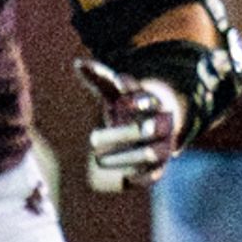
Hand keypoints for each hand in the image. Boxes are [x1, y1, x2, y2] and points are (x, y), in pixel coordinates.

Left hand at [76, 57, 190, 184]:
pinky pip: (154, 174)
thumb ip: (101, 79)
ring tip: (98, 161)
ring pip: (151, 153)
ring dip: (126, 158)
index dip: (135, 101)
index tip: (118, 102)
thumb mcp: (117, 92)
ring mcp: (163, 145)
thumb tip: (78, 64)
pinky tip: (124, 178)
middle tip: (91, 138)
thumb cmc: (129, 107)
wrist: (158, 128)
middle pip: (146, 129)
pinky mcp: (159, 166)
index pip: (147, 100)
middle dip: (122, 134)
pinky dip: (141, 177)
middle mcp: (161, 124)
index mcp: (152, 103)